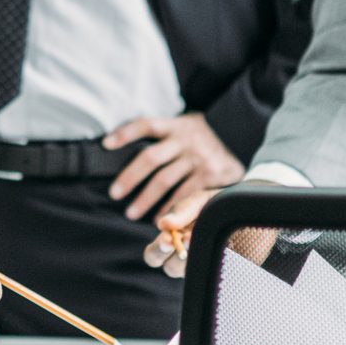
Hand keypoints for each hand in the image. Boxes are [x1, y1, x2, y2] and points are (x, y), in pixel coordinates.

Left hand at [104, 111, 243, 220]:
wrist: (240, 137)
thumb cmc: (200, 137)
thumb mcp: (184, 125)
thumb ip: (162, 136)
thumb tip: (124, 147)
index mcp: (175, 125)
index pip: (145, 125)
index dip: (124, 133)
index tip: (105, 145)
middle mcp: (185, 139)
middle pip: (150, 158)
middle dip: (129, 177)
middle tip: (114, 194)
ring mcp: (198, 157)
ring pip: (164, 180)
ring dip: (145, 199)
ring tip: (131, 213)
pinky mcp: (210, 175)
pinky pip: (183, 194)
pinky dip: (169, 207)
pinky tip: (158, 219)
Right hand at [140, 182, 279, 277]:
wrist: (253, 208)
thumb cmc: (220, 203)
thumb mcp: (200, 200)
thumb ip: (182, 210)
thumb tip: (162, 224)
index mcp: (175, 238)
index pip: (155, 254)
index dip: (157, 251)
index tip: (167, 241)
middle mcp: (186, 254)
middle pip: (167, 267)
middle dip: (168, 257)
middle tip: (173, 245)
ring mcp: (205, 263)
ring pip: (187, 272)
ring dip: (188, 258)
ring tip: (196, 241)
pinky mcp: (225, 269)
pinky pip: (214, 274)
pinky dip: (211, 262)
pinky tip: (219, 249)